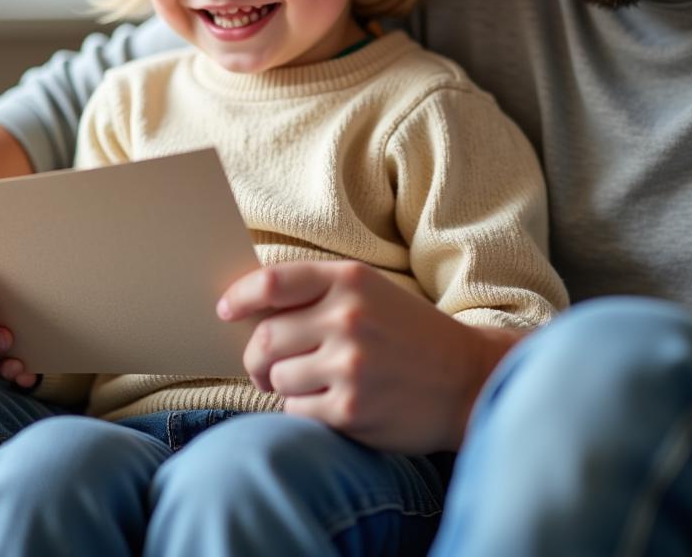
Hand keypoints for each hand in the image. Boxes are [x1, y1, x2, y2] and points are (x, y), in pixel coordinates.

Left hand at [217, 260, 518, 452]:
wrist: (467, 379)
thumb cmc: (410, 333)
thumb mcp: (373, 294)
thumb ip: (320, 294)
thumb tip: (250, 312)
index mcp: (351, 280)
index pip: (274, 282)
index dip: (240, 296)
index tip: (225, 311)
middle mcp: (349, 317)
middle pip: (264, 338)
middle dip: (256, 357)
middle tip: (264, 366)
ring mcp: (350, 364)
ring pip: (277, 378)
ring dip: (282, 385)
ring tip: (311, 383)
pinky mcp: (351, 409)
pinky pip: (296, 410)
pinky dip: (305, 409)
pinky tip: (333, 402)